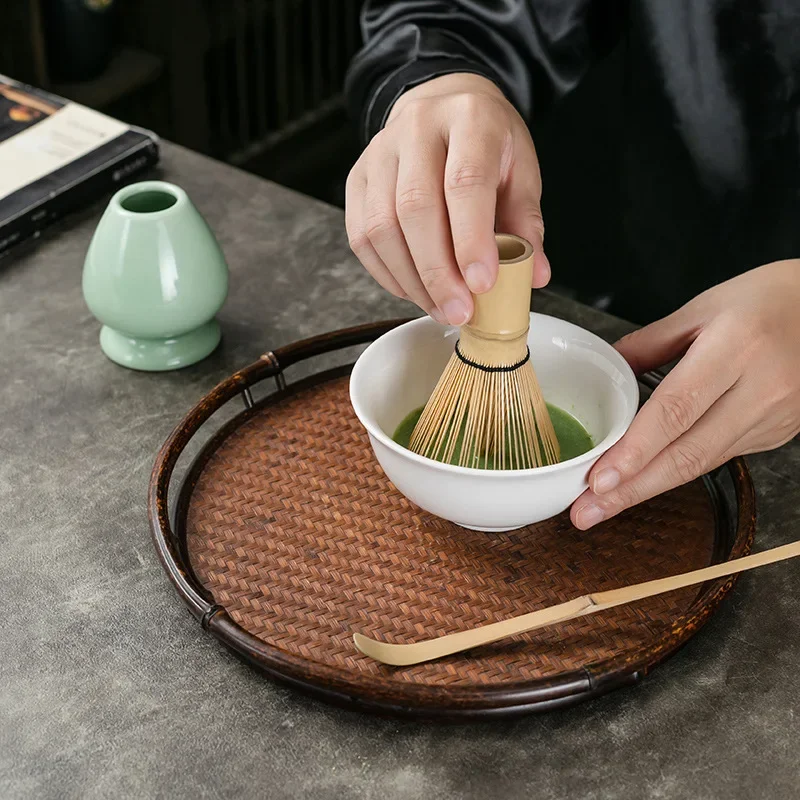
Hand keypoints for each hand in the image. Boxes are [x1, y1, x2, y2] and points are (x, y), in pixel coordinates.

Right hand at [345, 73, 549, 325]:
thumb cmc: (486, 145)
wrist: (443, 108)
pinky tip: (413, 291)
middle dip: (437, 272)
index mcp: (469, 119)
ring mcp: (379, 152)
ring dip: (411, 280)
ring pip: (381, 227)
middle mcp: (416, 128)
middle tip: (459, 311)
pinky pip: (361, 237)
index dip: (471, 240)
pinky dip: (387, 274)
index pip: (464, 182)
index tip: (482, 284)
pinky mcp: (357, 178)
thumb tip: (533, 275)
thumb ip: (526, 223)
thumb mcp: (520, 172)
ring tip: (439, 307)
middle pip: (415, 208)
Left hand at [571, 260, 799, 529]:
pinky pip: (718, 457)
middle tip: (586, 511)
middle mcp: (760, 389)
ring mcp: (774, 417)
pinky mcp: (777, 434)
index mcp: (736, 347)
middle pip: (688, 453)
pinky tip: (644, 482)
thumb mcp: (705, 307)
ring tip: (603, 506)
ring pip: (702, 464)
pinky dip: (677, 473)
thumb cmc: (769, 300)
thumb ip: (650, 341)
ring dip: (648, 489)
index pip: (676, 410)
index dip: (635, 451)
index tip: (599, 479)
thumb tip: (609, 368)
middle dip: (632, 489)